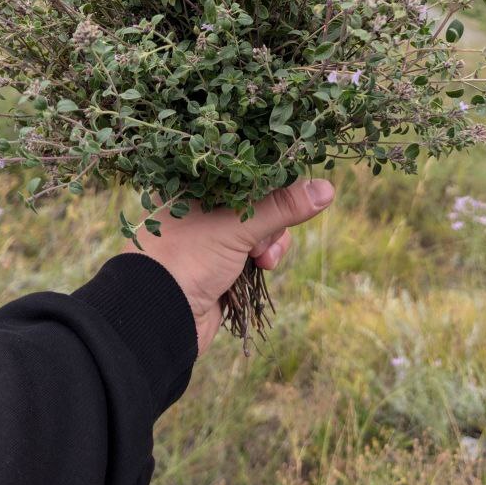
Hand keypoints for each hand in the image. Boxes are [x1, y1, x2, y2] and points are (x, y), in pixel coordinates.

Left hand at [123, 178, 334, 353]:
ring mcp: (211, 234)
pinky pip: (255, 249)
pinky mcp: (221, 261)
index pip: (241, 165)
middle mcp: (201, 204)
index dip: (268, 174)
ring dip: (270, 240)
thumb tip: (327, 188)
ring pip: (260, 225)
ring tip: (260, 256)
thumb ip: (282, 206)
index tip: (294, 179)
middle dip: (270, 216)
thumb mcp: (236, 226)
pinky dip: (264, 256)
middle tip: (264, 232)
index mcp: (193, 183)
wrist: (158, 318)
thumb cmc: (187, 258)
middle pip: (256, 196)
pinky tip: (262, 266)